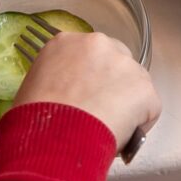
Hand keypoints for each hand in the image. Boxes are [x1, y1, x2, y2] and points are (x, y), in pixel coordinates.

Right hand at [17, 30, 160, 150]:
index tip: (85, 94)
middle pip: (114, 60)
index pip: (86, 54)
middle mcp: (98, 44)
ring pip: (133, 83)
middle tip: (101, 109)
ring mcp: (125, 64)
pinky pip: (148, 107)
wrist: (54, 137)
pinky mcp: (144, 88)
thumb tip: (64, 96)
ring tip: (110, 126)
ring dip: (126, 101)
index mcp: (66, 42)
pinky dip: (140, 123)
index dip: (88, 77)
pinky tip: (122, 135)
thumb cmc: (34, 118)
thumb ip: (54, 79)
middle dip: (111, 83)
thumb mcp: (32, 87)